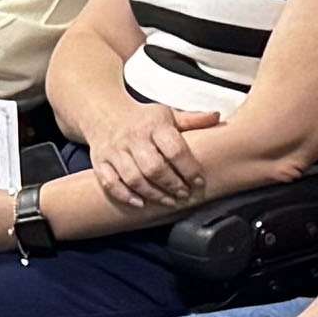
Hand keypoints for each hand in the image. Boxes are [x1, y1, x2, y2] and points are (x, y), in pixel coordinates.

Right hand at [81, 97, 225, 215]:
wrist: (104, 112)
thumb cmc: (143, 118)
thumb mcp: (168, 114)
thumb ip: (192, 120)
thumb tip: (217, 116)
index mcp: (154, 125)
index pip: (174, 149)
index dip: (189, 168)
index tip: (199, 182)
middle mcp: (133, 138)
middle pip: (154, 168)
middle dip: (172, 185)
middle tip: (184, 195)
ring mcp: (114, 151)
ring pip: (133, 178)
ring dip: (153, 194)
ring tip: (169, 201)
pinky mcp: (100, 162)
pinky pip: (110, 182)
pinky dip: (125, 195)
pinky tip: (140, 203)